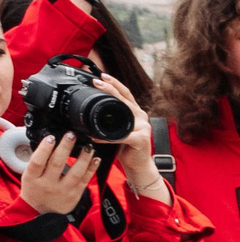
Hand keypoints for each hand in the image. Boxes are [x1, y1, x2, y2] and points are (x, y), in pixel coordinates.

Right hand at [18, 133, 100, 216]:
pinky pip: (85, 180)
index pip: (37, 162)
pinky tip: (96, 159)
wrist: (40, 212)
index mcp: (32, 178)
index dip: (44, 149)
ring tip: (88, 146)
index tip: (51, 137)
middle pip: (57, 164)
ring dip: (83, 158)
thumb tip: (50, 141)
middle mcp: (47, 184)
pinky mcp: (75, 195)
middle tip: (71, 135)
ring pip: (75, 173)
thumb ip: (38, 161)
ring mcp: (62, 190)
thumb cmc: (34, 190)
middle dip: (65, 147)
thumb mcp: (29, 176)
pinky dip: (91, 169)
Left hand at [97, 75, 166, 202]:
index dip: (115, 83)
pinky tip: (94, 136)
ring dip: (108, 107)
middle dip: (110, 89)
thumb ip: (111, 118)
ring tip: (94, 103)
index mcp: (136, 113)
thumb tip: (93, 106)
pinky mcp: (141, 140)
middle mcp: (142, 118)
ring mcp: (143, 128)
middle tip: (96, 82)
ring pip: (124, 114)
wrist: (138, 166)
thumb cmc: (126, 148)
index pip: (126, 94)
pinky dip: (106, 137)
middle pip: (125, 100)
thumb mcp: (117, 129)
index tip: (101, 76)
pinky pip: (121, 136)